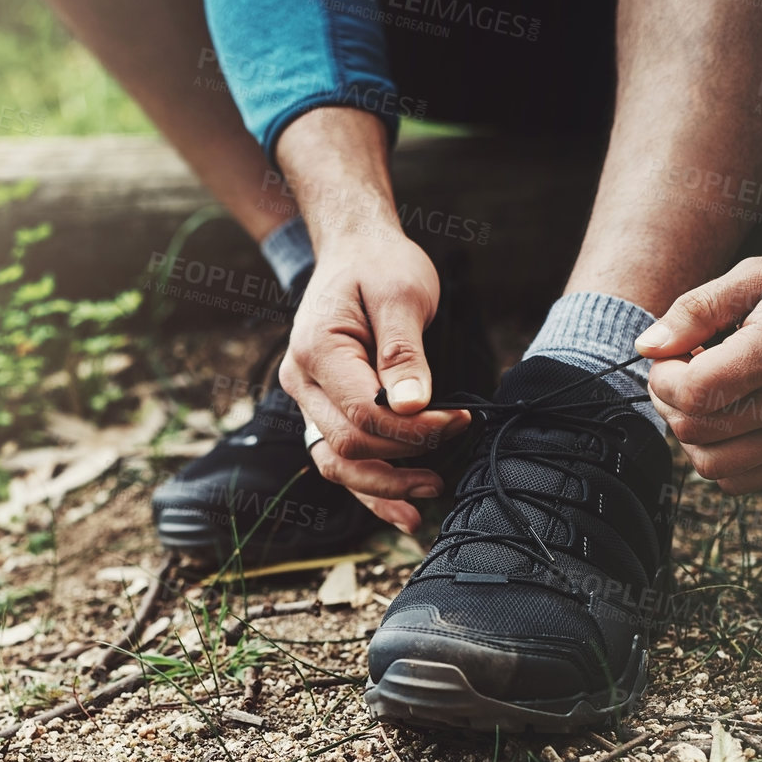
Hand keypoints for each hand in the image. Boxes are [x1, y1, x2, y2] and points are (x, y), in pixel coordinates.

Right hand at [279, 230, 471, 532]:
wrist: (354, 250)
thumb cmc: (380, 264)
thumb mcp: (402, 294)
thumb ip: (404, 353)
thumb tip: (414, 408)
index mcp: (317, 350)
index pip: (364, 411)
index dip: (414, 428)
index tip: (460, 419)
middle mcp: (302, 381)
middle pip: (349, 444)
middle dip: (406, 454)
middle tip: (458, 437)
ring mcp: (307, 400)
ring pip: (337, 463)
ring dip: (384, 487)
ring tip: (432, 493)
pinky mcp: (322, 411)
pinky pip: (339, 459)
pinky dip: (369, 488)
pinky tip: (403, 511)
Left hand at [634, 228, 761, 493]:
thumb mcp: (757, 274)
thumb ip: (696, 309)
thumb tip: (647, 346)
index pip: (690, 392)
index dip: (661, 378)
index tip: (669, 357)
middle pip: (695, 430)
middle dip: (670, 401)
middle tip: (683, 371)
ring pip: (713, 464)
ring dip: (691, 434)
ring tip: (704, 397)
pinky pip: (743, 480)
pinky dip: (720, 459)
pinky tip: (726, 421)